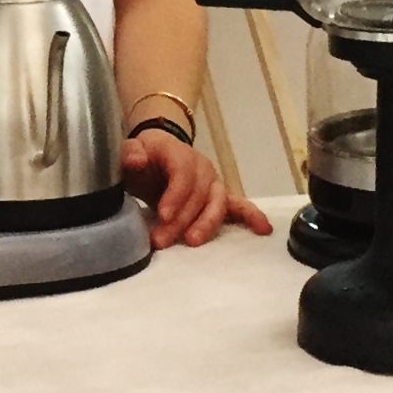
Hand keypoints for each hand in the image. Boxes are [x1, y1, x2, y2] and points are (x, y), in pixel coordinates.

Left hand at [123, 131, 272, 246]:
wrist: (154, 157)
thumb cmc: (142, 157)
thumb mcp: (129, 152)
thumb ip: (129, 155)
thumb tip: (136, 160)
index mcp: (177, 152)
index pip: (182, 172)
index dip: (176, 194)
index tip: (163, 215)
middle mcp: (201, 166)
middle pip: (198, 193)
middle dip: (181, 219)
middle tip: (160, 240)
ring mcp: (212, 182)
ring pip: (217, 202)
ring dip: (206, 223)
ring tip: (192, 241)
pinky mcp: (219, 197)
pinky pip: (239, 206)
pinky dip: (251, 217)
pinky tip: (263, 229)